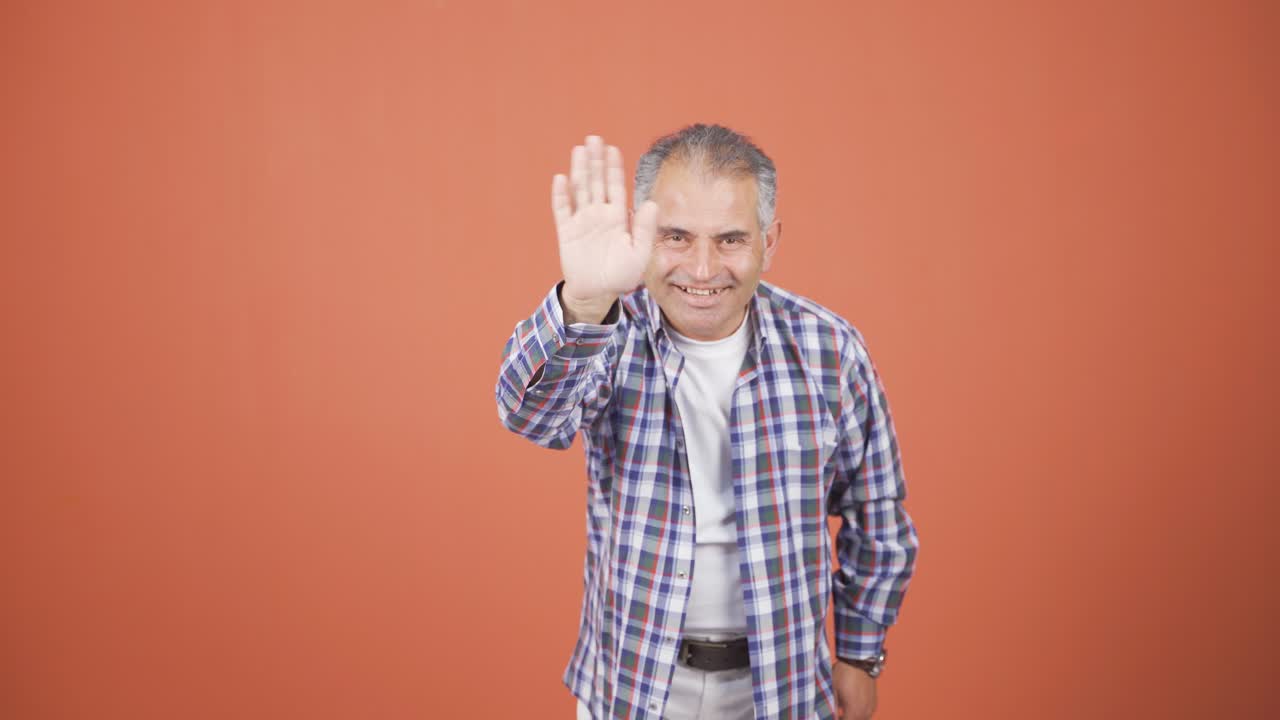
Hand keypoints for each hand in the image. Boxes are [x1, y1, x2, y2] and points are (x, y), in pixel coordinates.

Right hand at [551, 135, 658, 323]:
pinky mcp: (567, 232)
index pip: (615, 186)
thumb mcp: (639, 253)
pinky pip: (563, 210)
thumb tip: (652, 203)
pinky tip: (561, 179)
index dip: (613, 167)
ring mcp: (582, 221)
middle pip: (596, 181)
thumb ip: (644, 228)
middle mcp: (599, 214)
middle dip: (595, 161)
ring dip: (579, 170)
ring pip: (580, 190)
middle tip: (594, 138)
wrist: (599, 292)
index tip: (612, 148)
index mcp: (617, 217)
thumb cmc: (622, 275)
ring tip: (579, 150)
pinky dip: (561, 195)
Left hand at [833, 659, 877, 719]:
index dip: (837, 719)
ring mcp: (871, 707)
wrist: (859, 660)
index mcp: (854, 711)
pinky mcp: (874, 702)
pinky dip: (859, 714)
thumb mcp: (833, 690)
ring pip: (861, 719)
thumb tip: (831, 714)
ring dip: (853, 717)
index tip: (833, 716)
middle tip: (837, 714)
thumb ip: (833, 707)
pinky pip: (867, 714)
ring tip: (843, 712)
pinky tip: (852, 707)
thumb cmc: (844, 674)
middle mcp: (865, 712)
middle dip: (845, 719)